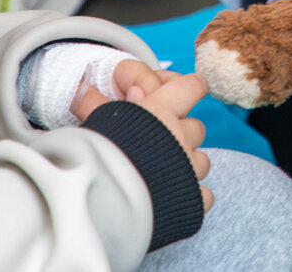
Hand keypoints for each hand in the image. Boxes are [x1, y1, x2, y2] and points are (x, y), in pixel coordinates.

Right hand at [73, 69, 213, 212]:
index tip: (184, 94)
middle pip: (196, 127)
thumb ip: (103, 103)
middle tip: (157, 144)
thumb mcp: (94, 121)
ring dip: (186, 165)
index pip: (191, 86)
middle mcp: (180, 137)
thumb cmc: (88, 158)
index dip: (190, 89)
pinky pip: (202, 195)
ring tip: (159, 175)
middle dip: (181, 134)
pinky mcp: (191, 200)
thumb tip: (102, 86)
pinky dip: (190, 197)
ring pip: (201, 160)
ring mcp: (189, 169)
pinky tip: (170, 199)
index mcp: (160, 111)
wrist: (93, 204)